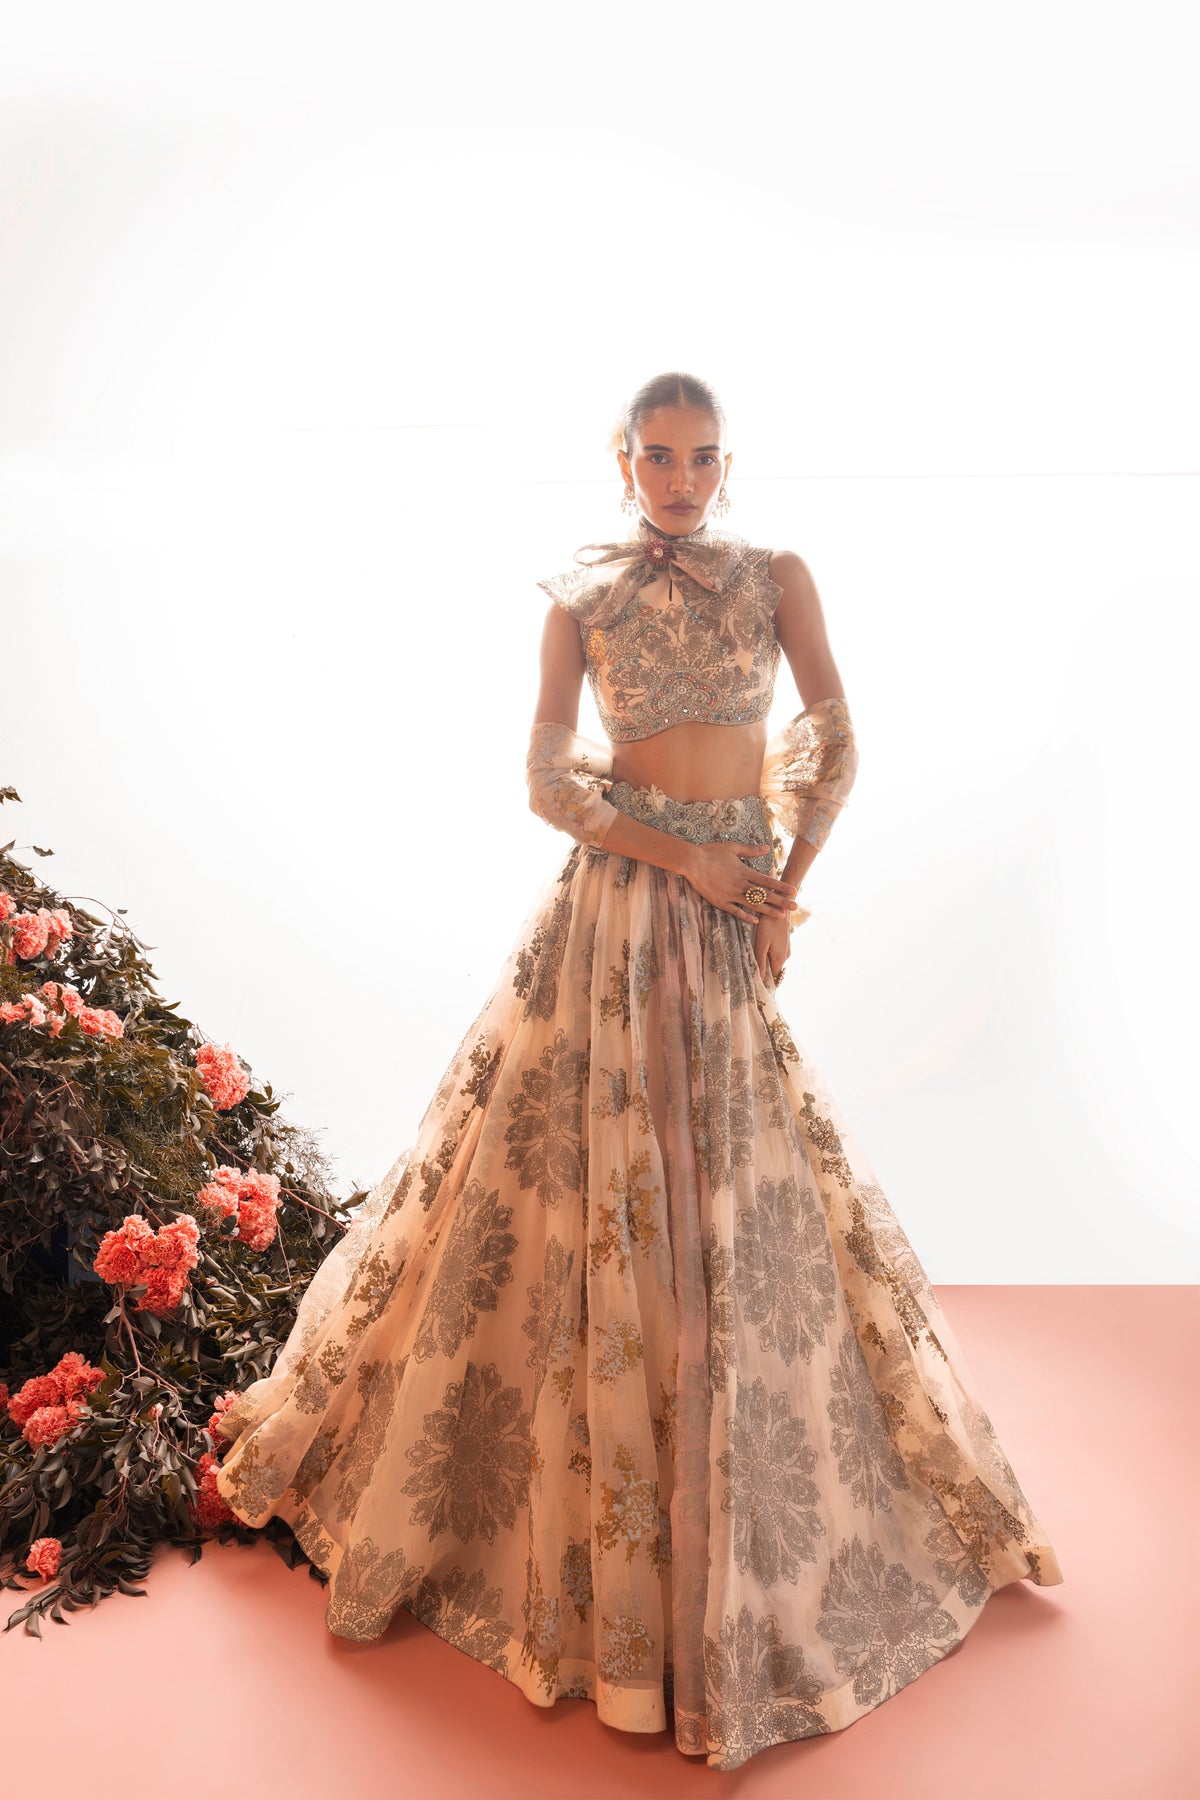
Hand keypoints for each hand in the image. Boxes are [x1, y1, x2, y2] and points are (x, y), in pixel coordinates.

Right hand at [680, 841, 797, 924]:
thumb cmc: (711, 852)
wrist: (692, 861)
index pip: (768, 881)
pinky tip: (756, 921)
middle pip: (765, 895)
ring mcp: (730, 894)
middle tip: (795, 908)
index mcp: (744, 871)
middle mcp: (740, 884)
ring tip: (781, 916)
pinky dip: (746, 916)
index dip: (782, 887)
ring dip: (769, 911)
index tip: (794, 891)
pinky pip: (735, 911)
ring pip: (753, 905)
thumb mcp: (733, 847)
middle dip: (781, 902)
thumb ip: (751, 850)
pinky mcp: (720, 901)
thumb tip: (767, 848)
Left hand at [754, 911, 792, 985]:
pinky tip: (762, 948)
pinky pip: (777, 953)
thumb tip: (760, 979)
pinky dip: (770, 955)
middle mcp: (785, 955)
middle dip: (766, 973)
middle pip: (775, 970)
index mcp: (780, 958)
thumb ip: (761, 962)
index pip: (774, 978)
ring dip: (767, 963)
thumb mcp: (761, 944)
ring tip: (755, 960)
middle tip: (752, 972)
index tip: (756, 984)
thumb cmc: (768, 925)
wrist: (779, 907)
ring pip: (776, 961)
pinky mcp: (785, 941)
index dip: (766, 982)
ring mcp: (787, 948)